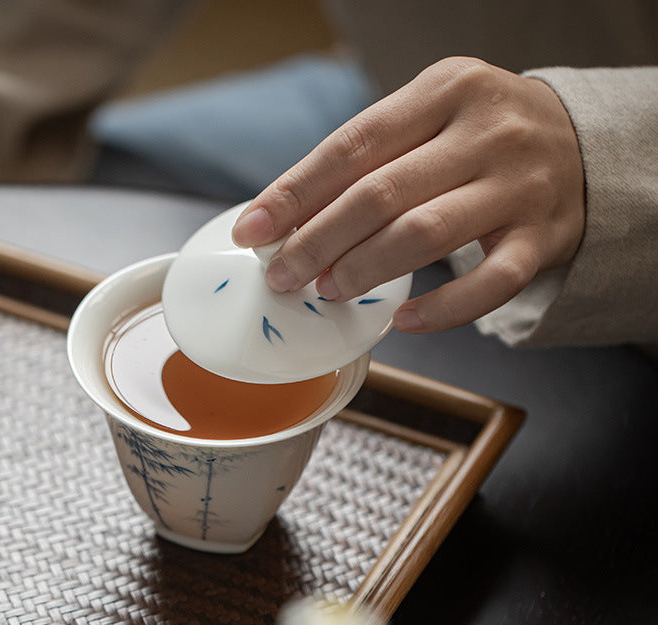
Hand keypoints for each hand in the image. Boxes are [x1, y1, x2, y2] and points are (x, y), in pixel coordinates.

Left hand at [231, 57, 584, 333]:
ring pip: (426, 235)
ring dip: (365, 270)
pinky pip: (490, 283)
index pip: (351, 146)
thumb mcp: (427, 120)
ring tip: (328, 290)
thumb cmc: (479, 138)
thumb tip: (288, 219)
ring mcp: (518, 186)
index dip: (294, 193)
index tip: (252, 231)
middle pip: (381, 194)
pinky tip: (403, 322)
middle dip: (318, 241)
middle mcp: (485, 132)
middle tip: (283, 276)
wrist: (583, 146)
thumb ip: (367, 161)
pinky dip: (443, 309)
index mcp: (444, 90)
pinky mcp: (543, 238)